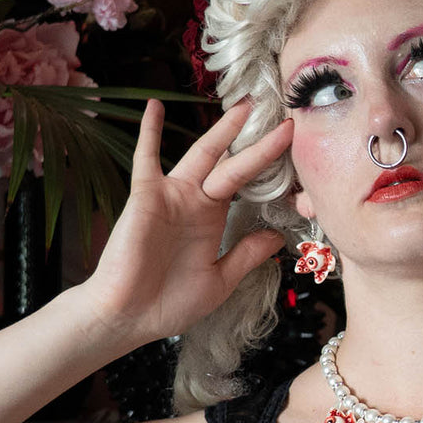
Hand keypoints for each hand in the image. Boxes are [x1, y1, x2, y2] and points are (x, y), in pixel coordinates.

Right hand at [80, 99, 293, 347]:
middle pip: (233, 163)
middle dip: (257, 140)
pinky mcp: (146, 196)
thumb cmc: (169, 303)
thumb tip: (278, 237)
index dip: (268, 168)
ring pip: (202, 154)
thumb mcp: (220, 280)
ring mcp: (172, 196)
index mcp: (214, 218)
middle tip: (283, 117)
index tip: (293, 149)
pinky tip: (154, 107)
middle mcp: (196, 201)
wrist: (128, 316)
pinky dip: (149, 133)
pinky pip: (147, 158)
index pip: (248, 185)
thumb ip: (246, 255)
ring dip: (222, 130)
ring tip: (245, 105)